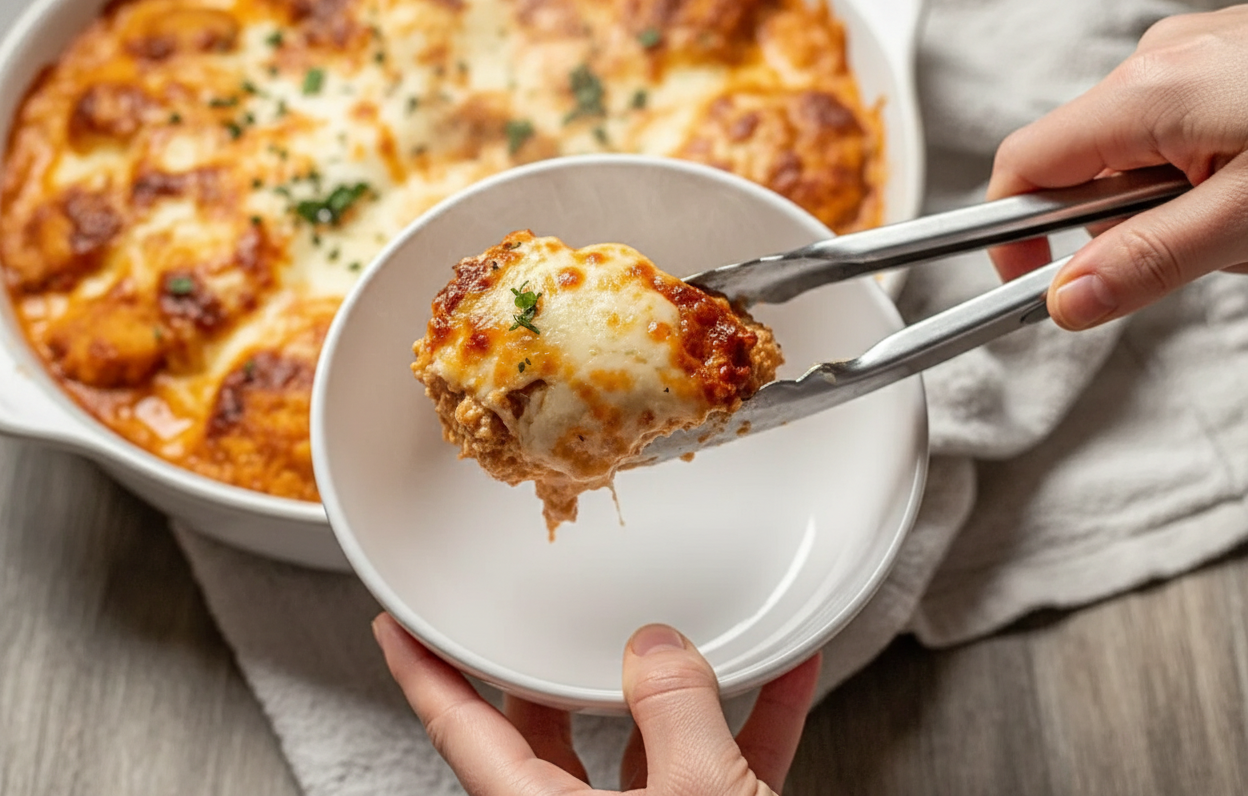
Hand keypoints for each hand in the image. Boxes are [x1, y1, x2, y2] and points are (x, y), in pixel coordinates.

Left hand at [373, 613, 822, 794]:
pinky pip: (715, 766)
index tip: (396, 629)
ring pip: (641, 746)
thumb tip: (659, 652)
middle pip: (547, 733)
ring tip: (692, 633)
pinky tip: (782, 680)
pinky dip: (747, 724)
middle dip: (557, 669)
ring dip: (674, 690)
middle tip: (552, 616)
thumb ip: (676, 713)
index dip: (424, 674)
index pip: (461, 732)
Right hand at [986, 4, 1247, 329]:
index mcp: (1147, 95)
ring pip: (1136, 157)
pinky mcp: (1226, 64)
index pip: (1021, 170)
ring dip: (1172, 205)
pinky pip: (1179, 133)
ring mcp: (1194, 58)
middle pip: (1082, 168)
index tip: (1031, 285)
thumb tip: (1070, 298)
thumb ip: (1149, 262)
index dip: (1011, 236)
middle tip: (1194, 253)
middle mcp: (1158, 63)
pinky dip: (1204, 176)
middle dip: (1122, 226)